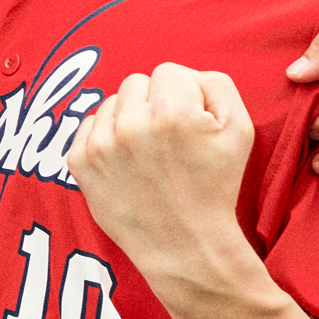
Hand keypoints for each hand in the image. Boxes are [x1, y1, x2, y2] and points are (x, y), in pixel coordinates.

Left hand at [70, 65, 254, 298]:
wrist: (184, 246)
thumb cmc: (215, 187)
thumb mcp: (239, 130)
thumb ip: (217, 84)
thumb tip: (186, 75)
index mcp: (172, 112)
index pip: (170, 71)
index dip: (185, 96)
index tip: (189, 124)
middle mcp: (131, 124)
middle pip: (137, 82)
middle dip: (154, 103)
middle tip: (169, 140)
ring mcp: (100, 144)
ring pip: (112, 102)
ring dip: (129, 118)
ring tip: (148, 153)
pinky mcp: (79, 162)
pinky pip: (88, 125)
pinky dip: (106, 137)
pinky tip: (126, 161)